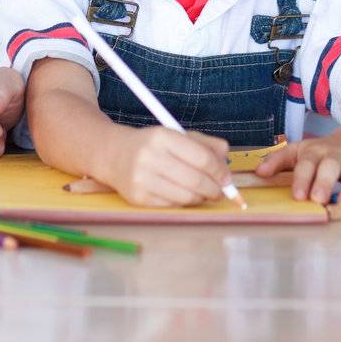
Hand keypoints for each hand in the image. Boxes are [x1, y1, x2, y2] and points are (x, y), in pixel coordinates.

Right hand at [107, 127, 233, 207]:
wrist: (113, 154)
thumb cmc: (152, 145)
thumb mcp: (177, 135)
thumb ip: (205, 143)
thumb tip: (227, 156)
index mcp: (162, 136)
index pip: (201, 157)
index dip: (219, 170)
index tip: (227, 177)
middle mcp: (150, 157)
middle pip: (195, 179)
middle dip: (214, 188)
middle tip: (221, 191)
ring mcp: (141, 179)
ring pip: (185, 197)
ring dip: (201, 198)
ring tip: (205, 194)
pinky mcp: (137, 198)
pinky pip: (171, 206)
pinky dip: (185, 203)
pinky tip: (187, 197)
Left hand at [255, 128, 340, 204]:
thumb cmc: (326, 150)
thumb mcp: (301, 150)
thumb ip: (279, 160)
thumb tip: (259, 173)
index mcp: (317, 151)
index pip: (307, 162)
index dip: (302, 177)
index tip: (298, 195)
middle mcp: (337, 155)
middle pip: (332, 165)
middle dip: (325, 181)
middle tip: (318, 199)